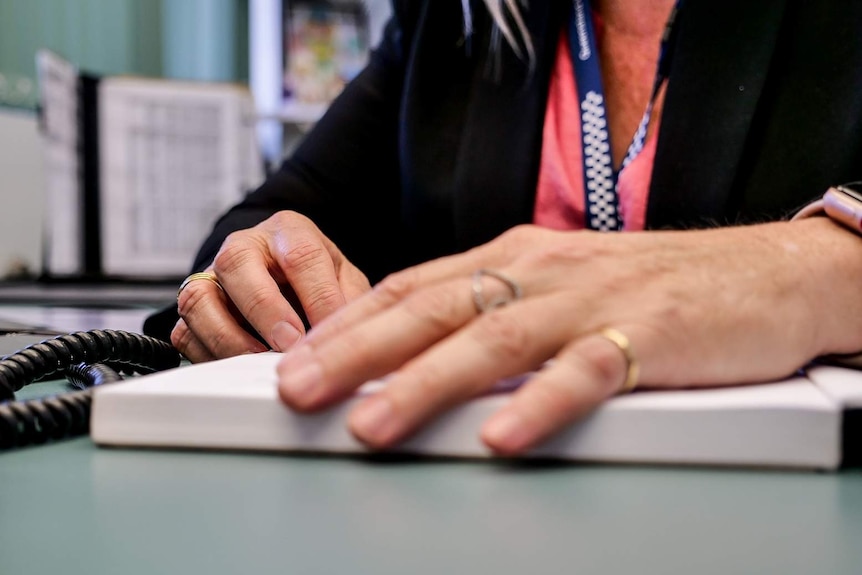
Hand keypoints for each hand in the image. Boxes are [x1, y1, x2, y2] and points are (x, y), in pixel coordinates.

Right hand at [172, 211, 370, 361]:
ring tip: (259, 360)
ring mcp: (212, 277)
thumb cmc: (315, 277)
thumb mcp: (344, 278)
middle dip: (264, 310)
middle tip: (288, 345)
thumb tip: (353, 336)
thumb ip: (350, 300)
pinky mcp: (194, 310)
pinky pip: (186, 333)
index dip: (316, 296)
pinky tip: (236, 368)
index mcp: (287, 232)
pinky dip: (209, 355)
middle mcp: (243, 247)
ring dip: (229, 336)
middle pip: (237, 264)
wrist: (283, 276)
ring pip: (200, 298)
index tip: (326, 330)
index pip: (301, 255)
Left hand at [275, 220, 861, 454]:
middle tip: (298, 388)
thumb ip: (497, 312)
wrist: (762, 270)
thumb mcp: (558, 286)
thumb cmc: (651, 283)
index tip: (299, 356)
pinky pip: (586, 373)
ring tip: (370, 423)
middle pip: (433, 309)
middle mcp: (540, 273)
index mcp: (514, 258)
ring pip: (493, 340)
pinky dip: (539, 405)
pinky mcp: (647, 336)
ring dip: (425, 383)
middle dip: (357, 349)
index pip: (413, 285)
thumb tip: (426, 354)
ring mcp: (590, 303)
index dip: (350, 321)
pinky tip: (501, 438)